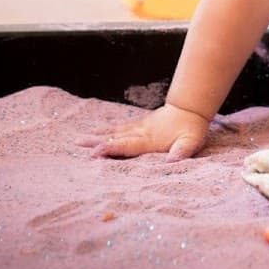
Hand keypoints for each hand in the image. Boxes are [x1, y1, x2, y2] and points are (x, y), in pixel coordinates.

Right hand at [80, 103, 209, 161]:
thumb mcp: (191, 142)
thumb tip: (172, 160)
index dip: (110, 149)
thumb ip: (182, 151)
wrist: (191, 108)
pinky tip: (98, 130)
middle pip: (115, 137)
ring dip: (97, 135)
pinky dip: (107, 129)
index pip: (127, 146)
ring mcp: (139, 126)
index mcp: (149, 140)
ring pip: (115, 131)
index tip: (94, 152)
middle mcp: (140, 132)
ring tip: (80, 138)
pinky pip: (120, 126)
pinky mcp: (140, 124)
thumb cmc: (192, 129)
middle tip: (77, 143)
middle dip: (96, 141)